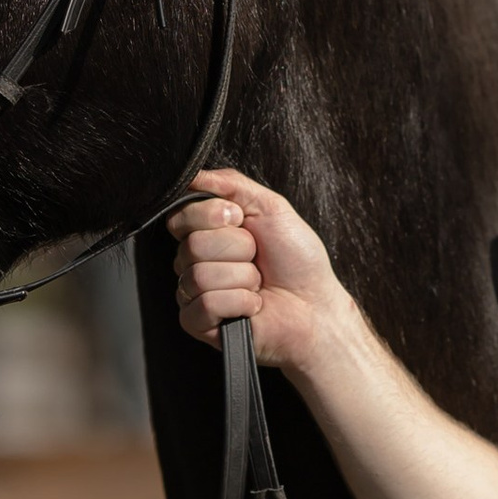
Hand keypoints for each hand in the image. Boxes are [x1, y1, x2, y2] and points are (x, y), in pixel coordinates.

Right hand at [168, 170, 346, 373]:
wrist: (316, 306)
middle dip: (238, 249)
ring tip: (258, 284)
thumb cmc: (298, 261)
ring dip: (243, 278)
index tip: (244, 222)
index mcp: (207, 233)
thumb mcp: (270, 207)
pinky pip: (204, 305)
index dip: (215, 216)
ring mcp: (194, 294)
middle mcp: (196, 262)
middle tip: (258, 259)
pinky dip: (239, 302)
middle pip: (192, 245)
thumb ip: (230, 184)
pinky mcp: (199, 323)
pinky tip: (252, 305)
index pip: (181, 216)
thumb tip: (192, 175)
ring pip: (199, 276)